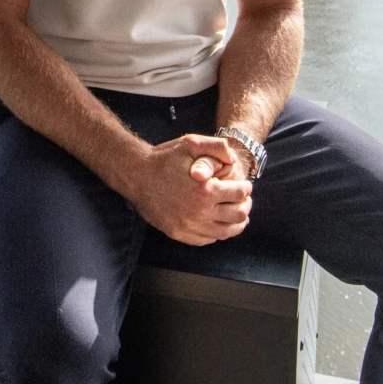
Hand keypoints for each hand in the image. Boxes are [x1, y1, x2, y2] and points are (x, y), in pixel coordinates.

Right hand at [126, 134, 252, 245]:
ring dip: (236, 223)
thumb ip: (217, 147)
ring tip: (237, 215)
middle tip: (244, 201)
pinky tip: (217, 223)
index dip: (246, 188)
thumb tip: (234, 159)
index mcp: (206, 190)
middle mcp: (199, 212)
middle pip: (237, 216)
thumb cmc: (163, 158)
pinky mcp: (178, 233)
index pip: (240, 194)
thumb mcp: (191, 143)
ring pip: (225, 232)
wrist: (136, 175)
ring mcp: (188, 226)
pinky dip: (216, 233)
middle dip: (245, 206)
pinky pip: (206, 239)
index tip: (245, 186)